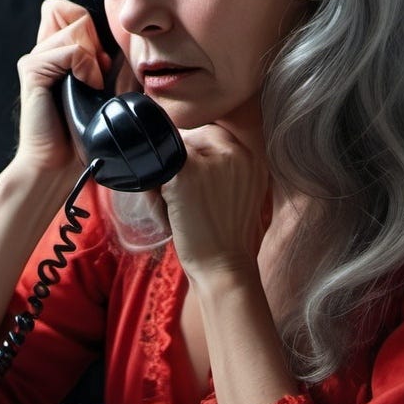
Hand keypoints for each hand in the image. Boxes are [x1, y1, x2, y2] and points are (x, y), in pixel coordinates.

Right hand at [14, 0, 111, 175]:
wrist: (61, 163)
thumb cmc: (87, 131)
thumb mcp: (110, 88)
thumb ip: (114, 60)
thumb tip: (133, 36)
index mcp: (58, 51)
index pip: (72, 9)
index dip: (94, 27)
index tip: (104, 62)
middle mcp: (44, 49)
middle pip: (74, 11)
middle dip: (95, 39)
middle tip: (99, 72)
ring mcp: (36, 58)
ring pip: (77, 28)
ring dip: (94, 57)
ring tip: (93, 84)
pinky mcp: (32, 70)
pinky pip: (71, 50)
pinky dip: (87, 67)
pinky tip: (88, 87)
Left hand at [161, 125, 269, 286]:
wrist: (225, 269)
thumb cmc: (228, 239)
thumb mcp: (242, 195)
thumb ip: (225, 168)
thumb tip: (186, 147)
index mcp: (250, 156)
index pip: (212, 134)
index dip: (195, 156)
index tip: (194, 184)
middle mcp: (234, 152)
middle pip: (188, 137)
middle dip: (178, 163)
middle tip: (184, 200)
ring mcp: (210, 161)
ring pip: (169, 153)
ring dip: (164, 178)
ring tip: (175, 209)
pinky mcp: (185, 174)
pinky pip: (155, 170)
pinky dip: (153, 193)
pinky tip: (167, 215)